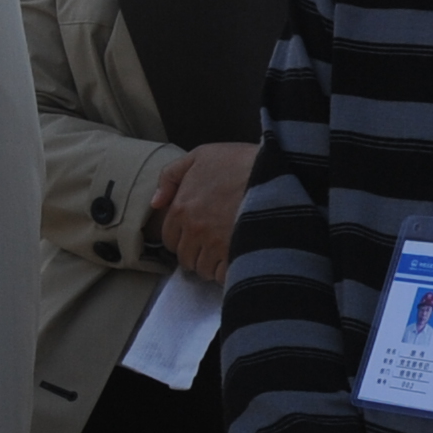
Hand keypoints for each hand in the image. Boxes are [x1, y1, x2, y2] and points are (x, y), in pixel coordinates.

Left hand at [150, 141, 257, 281]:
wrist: (277, 173)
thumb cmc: (240, 161)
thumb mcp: (201, 156)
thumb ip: (171, 176)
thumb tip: (156, 202)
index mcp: (181, 208)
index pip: (170, 240)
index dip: (183, 240)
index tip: (196, 237)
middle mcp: (195, 230)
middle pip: (186, 259)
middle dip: (197, 255)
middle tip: (212, 247)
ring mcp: (216, 245)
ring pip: (205, 270)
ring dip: (213, 266)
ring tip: (226, 253)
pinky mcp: (238, 254)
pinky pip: (225, 276)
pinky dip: (229, 273)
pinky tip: (238, 260)